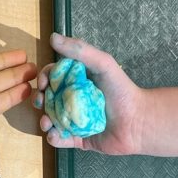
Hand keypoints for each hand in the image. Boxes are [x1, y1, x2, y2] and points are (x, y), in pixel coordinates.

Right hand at [33, 33, 144, 154]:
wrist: (138, 121)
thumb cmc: (122, 90)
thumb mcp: (103, 64)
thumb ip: (80, 50)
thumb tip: (52, 37)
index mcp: (77, 81)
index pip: (53, 77)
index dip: (45, 78)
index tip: (45, 83)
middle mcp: (73, 99)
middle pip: (48, 98)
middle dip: (40, 100)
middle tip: (40, 103)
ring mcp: (75, 120)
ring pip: (50, 120)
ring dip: (43, 120)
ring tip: (47, 123)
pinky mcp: (78, 139)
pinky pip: (60, 139)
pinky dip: (53, 138)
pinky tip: (55, 134)